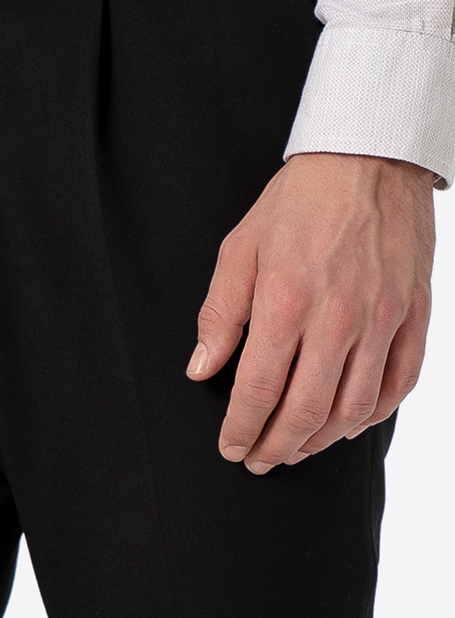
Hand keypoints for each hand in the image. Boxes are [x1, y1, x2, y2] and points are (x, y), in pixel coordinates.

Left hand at [190, 152, 434, 470]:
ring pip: (354, 409)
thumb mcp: (240, 249)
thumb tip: (201, 370)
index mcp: (286, 302)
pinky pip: (399, 382)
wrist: (370, 157)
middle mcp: (338, 318)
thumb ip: (219, 315)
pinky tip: (348, 424)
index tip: (231, 448)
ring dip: (321, 441)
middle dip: (276, 447)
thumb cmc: (299, 201)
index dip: (241, 430)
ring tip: (297, 449)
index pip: (258, 391)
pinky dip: (373, 415)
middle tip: (259, 460)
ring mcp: (382, 318)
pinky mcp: (415, 313)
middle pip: (305, 411)